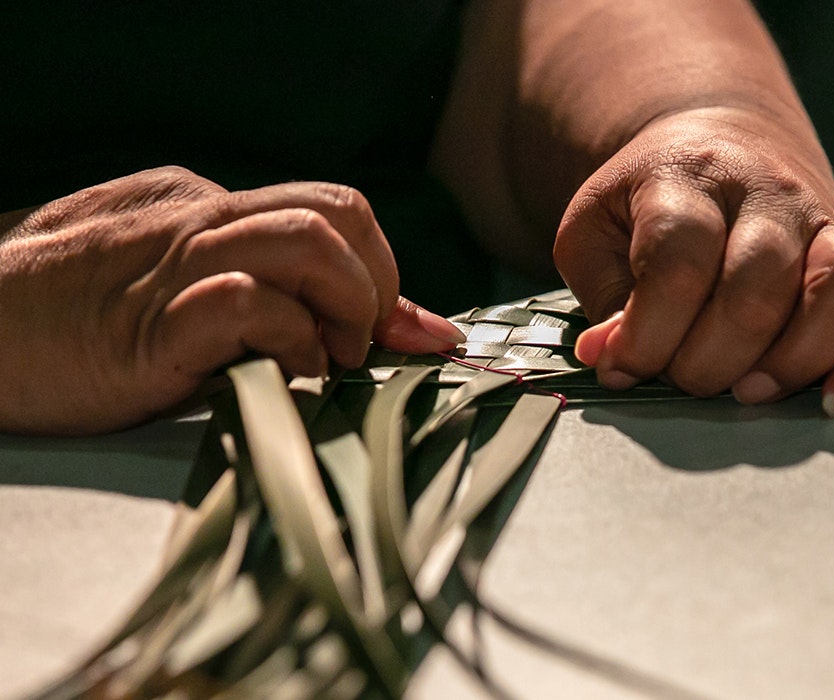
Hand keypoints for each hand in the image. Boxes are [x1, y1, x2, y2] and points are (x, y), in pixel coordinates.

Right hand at [0, 167, 462, 434]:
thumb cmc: (75, 324)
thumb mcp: (174, 285)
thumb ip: (267, 291)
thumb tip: (371, 321)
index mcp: (204, 206)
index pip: (330, 211)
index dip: (382, 270)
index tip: (406, 330)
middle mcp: (199, 219)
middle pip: (335, 213)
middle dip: (378, 281)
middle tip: (368, 340)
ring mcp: (176, 264)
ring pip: (307, 242)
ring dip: (348, 306)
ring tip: (334, 357)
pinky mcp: (152, 322)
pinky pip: (252, 304)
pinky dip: (294, 341)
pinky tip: (290, 373)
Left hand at [555, 107, 833, 414]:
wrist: (716, 144)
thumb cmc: (647, 203)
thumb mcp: (595, 233)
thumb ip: (602, 297)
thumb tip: (608, 358)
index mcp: (685, 179)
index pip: (677, 262)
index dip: (647, 334)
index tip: (622, 367)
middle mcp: (765, 193)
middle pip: (756, 288)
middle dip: (710, 361)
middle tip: (683, 378)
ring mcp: (822, 220)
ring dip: (791, 362)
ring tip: (747, 391)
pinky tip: (832, 399)